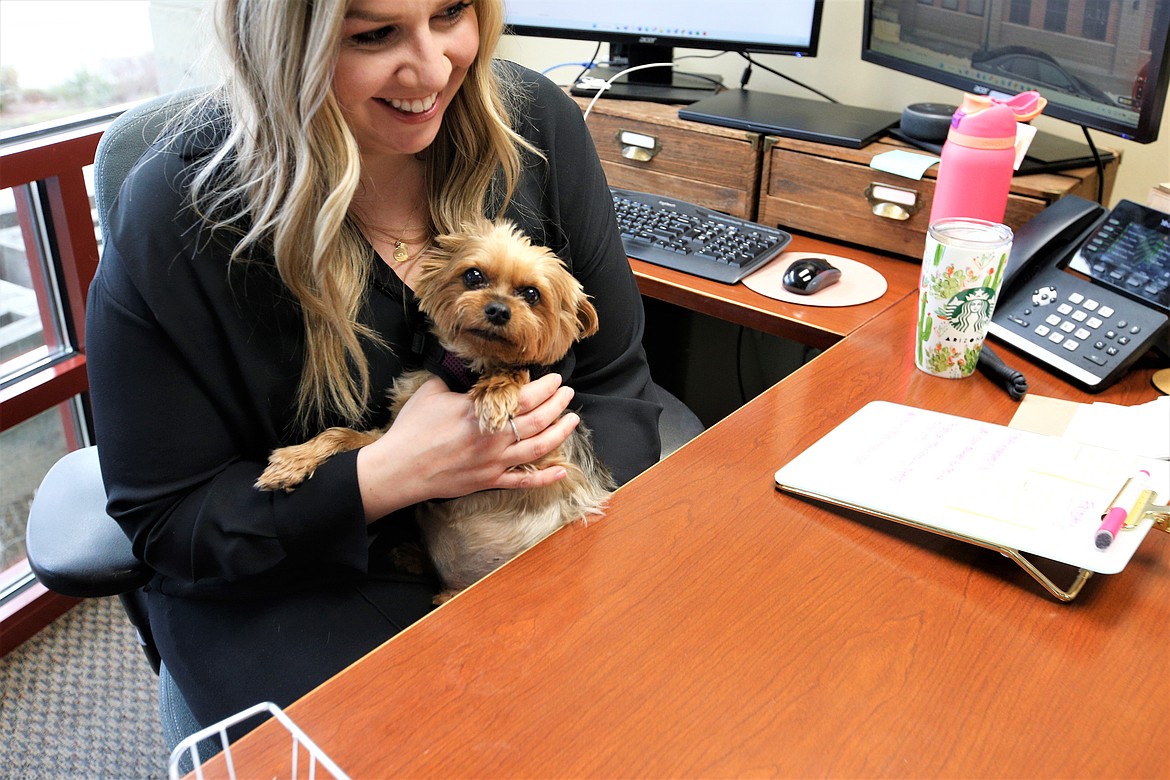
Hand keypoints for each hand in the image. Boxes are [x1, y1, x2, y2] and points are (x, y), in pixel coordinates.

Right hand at [356, 373, 578, 521]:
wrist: (399, 468)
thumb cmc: (413, 429)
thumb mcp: (432, 392)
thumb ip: (455, 378)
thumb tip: (466, 366)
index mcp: (481, 411)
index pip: (525, 397)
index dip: (546, 387)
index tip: (555, 379)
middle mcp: (494, 437)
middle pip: (539, 420)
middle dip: (559, 405)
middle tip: (568, 394)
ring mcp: (494, 462)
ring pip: (539, 448)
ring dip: (560, 433)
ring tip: (572, 421)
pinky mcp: (489, 481)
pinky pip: (523, 481)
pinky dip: (545, 478)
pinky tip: (562, 471)